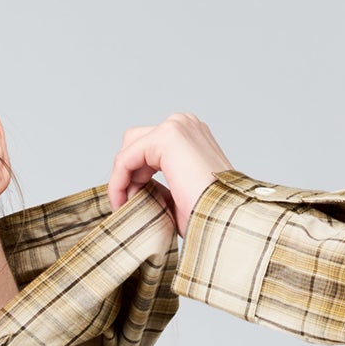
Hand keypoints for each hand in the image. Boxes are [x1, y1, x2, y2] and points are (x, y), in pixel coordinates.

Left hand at [106, 114, 234, 236]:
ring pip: (129, 147)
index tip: (129, 207)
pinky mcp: (167, 136)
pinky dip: (118, 180)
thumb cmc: (208, 217)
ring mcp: (177, 126)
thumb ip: (157, 188)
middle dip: (127, 175)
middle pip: (136, 143)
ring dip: (122, 179)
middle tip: (127, 205)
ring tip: (126, 206)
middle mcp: (185, 125)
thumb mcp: (177, 199)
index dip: (133, 179)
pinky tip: (121, 201)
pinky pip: (126, 157)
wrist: (226, 220)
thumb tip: (134, 192)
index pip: (148, 149)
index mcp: (192, 137)